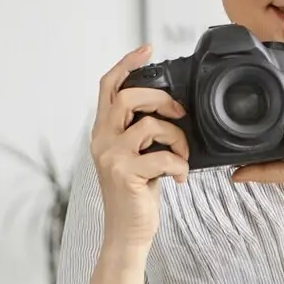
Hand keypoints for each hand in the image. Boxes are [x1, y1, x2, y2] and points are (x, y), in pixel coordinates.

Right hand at [89, 44, 189, 253]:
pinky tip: (180, 178)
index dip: (126, 64)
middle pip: (129, 97)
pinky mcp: (126, 174)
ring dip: (178, 139)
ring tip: (182, 157)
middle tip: (179, 115)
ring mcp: (112, 157)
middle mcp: (102, 140)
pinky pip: (164, 157)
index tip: (147, 50)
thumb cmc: (136, 195)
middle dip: (162, 100)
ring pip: (150, 125)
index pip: (108, 87)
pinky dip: (180, 166)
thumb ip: (141, 134)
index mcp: (103, 132)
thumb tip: (171, 110)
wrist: (127, 233)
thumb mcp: (135, 157)